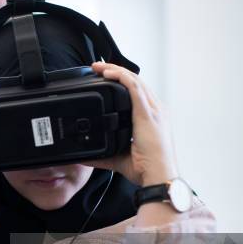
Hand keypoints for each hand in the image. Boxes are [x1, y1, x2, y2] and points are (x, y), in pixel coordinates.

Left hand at [83, 62, 177, 185]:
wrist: (157, 177)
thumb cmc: (144, 169)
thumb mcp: (118, 159)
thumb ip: (102, 156)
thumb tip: (84, 158)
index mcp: (152, 118)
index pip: (137, 92)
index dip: (121, 82)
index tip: (104, 78)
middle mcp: (156, 110)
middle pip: (135, 82)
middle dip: (115, 71)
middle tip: (96, 68)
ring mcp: (154, 110)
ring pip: (134, 80)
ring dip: (115, 70)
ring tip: (98, 67)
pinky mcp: (148, 114)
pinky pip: (134, 88)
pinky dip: (121, 77)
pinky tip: (108, 74)